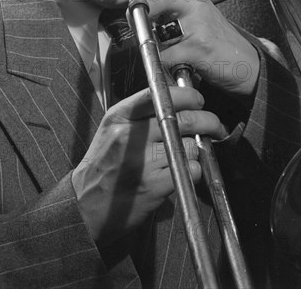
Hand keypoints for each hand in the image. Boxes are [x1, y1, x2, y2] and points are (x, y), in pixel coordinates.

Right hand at [72, 85, 224, 247]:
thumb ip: (140, 113)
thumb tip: (179, 101)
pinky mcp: (155, 185)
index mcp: (120, 117)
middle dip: (207, 120)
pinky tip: (183, 171)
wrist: (85, 205)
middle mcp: (130, 136)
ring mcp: (143, 161)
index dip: (186, 95)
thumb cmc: (104, 165)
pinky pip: (190, 170)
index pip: (159, 95)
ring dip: (197, 149)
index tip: (198, 100)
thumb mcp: (112, 128)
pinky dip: (194, 170)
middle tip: (214, 124)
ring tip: (189, 152)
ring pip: (190, 146)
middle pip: (182, 119)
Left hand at [120, 0, 259, 98]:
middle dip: (141, 13)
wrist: (247, 62)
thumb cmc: (217, 39)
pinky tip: (178, 66)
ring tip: (172, 53)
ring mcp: (198, 24)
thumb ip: (171, 8)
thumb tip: (140, 12)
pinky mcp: (199, 46)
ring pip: (157, 33)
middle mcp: (194, 3)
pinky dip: (164, 66)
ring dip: (157, 47)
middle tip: (134, 23)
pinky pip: (164, 56)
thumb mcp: (197, 14)